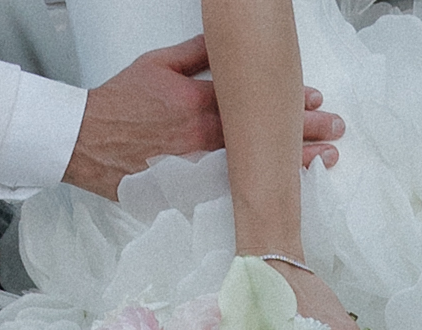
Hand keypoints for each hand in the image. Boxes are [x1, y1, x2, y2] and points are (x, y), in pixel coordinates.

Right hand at [62, 36, 344, 199]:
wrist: (84, 141)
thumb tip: (224, 45)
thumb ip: (197, 57)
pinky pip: (228, 192)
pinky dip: (257, 191)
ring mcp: (195, 168)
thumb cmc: (118, 103)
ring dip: (290, 165)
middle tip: (336, 133)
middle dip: (304, 134)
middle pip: (261, 136)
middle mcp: (200, 138)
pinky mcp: (185, 191)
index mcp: (196, 104)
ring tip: (325, 162)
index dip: (287, 103)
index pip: (252, 102)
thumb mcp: (157, 65)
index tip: (316, 100)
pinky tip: (282, 192)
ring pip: (253, 167)